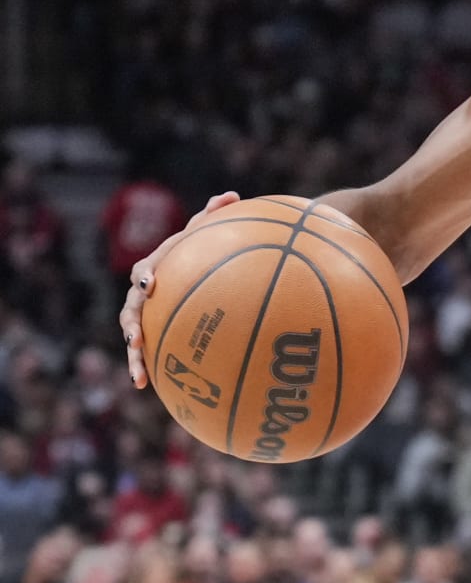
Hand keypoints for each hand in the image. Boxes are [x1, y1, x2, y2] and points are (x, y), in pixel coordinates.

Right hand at [121, 191, 240, 387]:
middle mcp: (143, 293)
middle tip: (135, 337)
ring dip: (133, 355)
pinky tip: (147, 387)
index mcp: (155, 268)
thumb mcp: (207, 232)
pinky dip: (144, 367)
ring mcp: (145, 316)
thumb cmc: (202, 248)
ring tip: (139, 374)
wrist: (195, 268)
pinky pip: (146, 352)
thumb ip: (214, 215)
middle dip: (130, 324)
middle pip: (130, 309)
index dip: (144, 278)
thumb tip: (229, 195)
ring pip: (132, 336)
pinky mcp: (153, 334)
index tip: (151, 286)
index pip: (144, 271)